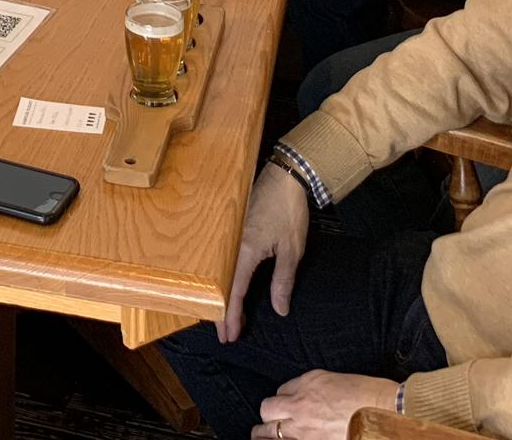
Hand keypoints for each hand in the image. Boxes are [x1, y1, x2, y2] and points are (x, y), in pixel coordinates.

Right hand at [218, 164, 309, 342]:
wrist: (285, 175)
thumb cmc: (289, 211)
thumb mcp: (292, 250)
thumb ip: (283, 281)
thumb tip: (279, 310)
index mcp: (245, 251)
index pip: (234, 291)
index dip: (231, 316)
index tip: (230, 336)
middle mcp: (230, 244)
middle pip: (221, 285)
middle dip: (222, 312)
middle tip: (225, 334)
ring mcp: (229, 234)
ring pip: (219, 273)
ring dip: (222, 296)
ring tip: (225, 316)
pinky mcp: (231, 227)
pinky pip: (222, 259)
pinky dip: (224, 278)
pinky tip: (227, 286)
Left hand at [254, 371, 401, 439]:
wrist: (385, 412)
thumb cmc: (371, 396)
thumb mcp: (340, 382)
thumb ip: (319, 390)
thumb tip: (313, 399)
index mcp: (309, 383)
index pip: (282, 391)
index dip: (286, 400)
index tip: (290, 406)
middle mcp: (300, 404)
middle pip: (268, 409)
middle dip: (270, 415)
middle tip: (272, 422)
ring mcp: (302, 428)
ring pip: (267, 431)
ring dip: (265, 434)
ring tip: (262, 437)